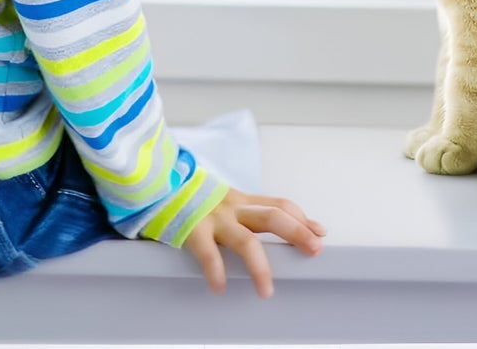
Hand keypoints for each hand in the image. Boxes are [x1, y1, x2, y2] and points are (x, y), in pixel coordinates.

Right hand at [181, 188, 325, 297]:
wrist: (156, 183)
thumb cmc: (193, 200)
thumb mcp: (224, 201)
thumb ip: (246, 213)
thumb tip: (277, 228)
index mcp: (241, 201)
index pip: (279, 205)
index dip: (301, 218)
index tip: (320, 232)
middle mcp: (233, 207)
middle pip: (272, 217)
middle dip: (296, 232)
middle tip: (315, 250)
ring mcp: (214, 218)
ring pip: (245, 241)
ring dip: (259, 267)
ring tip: (267, 291)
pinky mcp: (192, 230)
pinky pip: (207, 253)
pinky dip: (215, 271)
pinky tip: (220, 287)